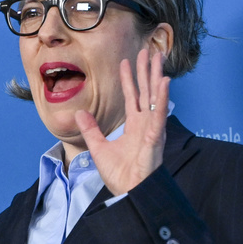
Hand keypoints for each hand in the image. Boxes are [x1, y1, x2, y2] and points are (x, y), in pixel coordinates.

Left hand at [75, 48, 169, 196]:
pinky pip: (159, 114)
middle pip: (146, 91)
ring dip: (156, 76)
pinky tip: (163, 81)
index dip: (129, 79)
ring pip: (155, 97)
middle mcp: (145, 124)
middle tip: (147, 51)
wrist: (128, 192)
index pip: (132, 96)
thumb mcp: (98, 148)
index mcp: (134, 126)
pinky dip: (162, 97)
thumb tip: (79, 112)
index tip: (126, 61)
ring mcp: (152, 129)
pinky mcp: (155, 137)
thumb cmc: (119, 175)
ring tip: (157, 58)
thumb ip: (90, 129)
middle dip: (146, 71)